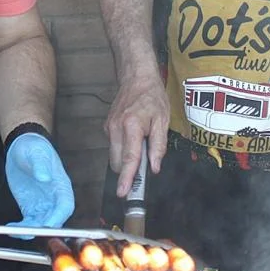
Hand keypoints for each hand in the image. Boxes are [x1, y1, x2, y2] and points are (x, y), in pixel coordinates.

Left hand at [5, 133, 74, 235]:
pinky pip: (29, 223)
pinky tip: (10, 228)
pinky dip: (21, 228)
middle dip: (43, 229)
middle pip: (54, 219)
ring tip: (15, 231)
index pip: (65, 206)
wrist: (22, 148)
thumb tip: (44, 177)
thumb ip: (40, 165)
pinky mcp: (31, 208)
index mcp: (61, 185)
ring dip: (30, 231)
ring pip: (41, 225)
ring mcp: (43, 205)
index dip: (58, 217)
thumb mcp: (36, 153)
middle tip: (28, 232)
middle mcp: (54, 198)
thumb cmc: (34, 148)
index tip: (47, 225)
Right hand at [105, 73, 169, 197]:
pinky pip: (114, 146)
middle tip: (145, 162)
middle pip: (118, 162)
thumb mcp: (162, 120)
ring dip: (127, 158)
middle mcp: (116, 128)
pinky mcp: (107, 127)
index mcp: (132, 126)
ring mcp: (109, 128)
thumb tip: (154, 167)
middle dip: (129, 170)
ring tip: (142, 142)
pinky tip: (134, 136)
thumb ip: (158, 145)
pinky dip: (124, 149)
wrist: (136, 77)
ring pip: (115, 156)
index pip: (129, 158)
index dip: (127, 178)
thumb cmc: (152, 96)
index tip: (123, 192)